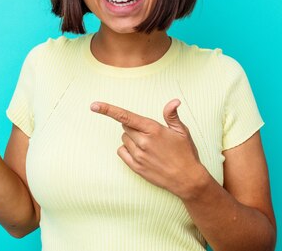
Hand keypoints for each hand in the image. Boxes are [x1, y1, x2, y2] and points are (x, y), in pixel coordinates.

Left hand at [90, 99, 206, 197]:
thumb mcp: (182, 131)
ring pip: (124, 138)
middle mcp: (143, 142)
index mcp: (153, 129)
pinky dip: (127, 150)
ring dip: (132, 138)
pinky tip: (141, 153)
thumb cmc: (186, 153)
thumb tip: (174, 101)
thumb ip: (172, 115)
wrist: (187, 179)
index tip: (94, 105)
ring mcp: (138, 155)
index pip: (126, 116)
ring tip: (149, 145)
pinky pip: (122, 152)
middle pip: (125, 126)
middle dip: (134, 126)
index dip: (108, 110)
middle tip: (150, 133)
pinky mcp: (135, 167)